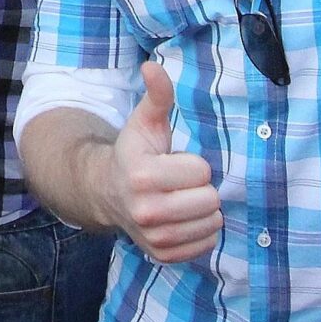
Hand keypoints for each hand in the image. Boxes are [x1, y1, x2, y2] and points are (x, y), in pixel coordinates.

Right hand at [106, 61, 222, 261]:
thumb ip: (156, 96)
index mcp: (142, 176)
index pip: (201, 171)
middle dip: (200, 188)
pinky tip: (182, 218)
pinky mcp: (162, 255)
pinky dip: (200, 232)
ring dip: (203, 210)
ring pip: (212, 223)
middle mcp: (145, 211)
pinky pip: (206, 245)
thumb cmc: (135, 153)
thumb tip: (153, 66)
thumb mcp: (144, 122)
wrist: (108, 192)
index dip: (192, 163)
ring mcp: (153, 237)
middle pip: (210, 200)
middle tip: (179, 183)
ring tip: (181, 200)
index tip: (174, 162)